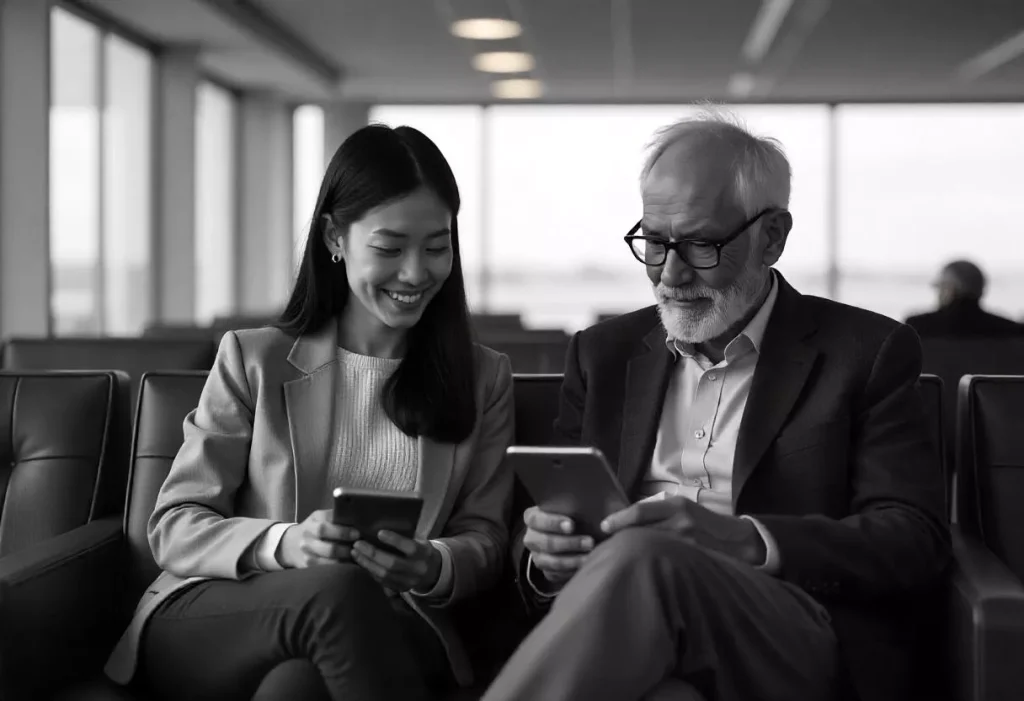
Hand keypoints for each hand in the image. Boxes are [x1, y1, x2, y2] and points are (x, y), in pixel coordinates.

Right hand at [276, 508, 358, 568]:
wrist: (291, 543)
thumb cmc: (314, 528)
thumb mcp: (321, 517)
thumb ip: (337, 517)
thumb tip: (359, 519)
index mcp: (314, 521)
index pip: (327, 525)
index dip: (343, 531)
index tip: (357, 534)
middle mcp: (308, 537)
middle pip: (328, 546)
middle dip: (346, 548)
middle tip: (358, 548)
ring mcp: (306, 553)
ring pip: (328, 561)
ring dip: (344, 560)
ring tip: (355, 556)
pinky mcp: (306, 566)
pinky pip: (325, 569)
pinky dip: (338, 569)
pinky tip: (347, 565)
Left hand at [350, 531, 441, 592]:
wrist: (433, 572)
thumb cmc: (421, 550)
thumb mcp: (420, 541)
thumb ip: (405, 536)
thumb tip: (380, 527)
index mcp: (424, 553)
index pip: (410, 547)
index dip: (394, 540)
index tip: (379, 533)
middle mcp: (417, 569)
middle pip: (392, 564)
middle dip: (373, 554)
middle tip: (358, 544)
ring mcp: (409, 581)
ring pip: (384, 575)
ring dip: (367, 563)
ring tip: (355, 552)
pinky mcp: (401, 589)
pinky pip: (382, 582)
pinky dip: (370, 571)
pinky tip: (362, 562)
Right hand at [522, 507, 594, 585]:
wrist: (571, 534)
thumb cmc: (572, 516)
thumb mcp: (572, 507)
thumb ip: (577, 505)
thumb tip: (596, 510)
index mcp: (532, 517)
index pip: (535, 519)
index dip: (552, 522)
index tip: (572, 525)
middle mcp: (531, 537)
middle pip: (544, 542)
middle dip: (568, 543)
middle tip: (589, 542)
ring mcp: (537, 556)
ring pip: (549, 562)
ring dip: (572, 560)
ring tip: (590, 556)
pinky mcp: (546, 571)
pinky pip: (555, 575)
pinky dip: (571, 572)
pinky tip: (585, 566)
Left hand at [600, 496, 765, 565]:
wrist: (738, 541)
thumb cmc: (705, 524)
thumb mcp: (684, 509)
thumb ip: (659, 513)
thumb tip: (626, 520)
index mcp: (677, 506)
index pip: (640, 511)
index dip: (619, 519)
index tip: (604, 526)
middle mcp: (681, 523)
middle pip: (641, 531)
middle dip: (621, 539)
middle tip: (604, 545)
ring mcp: (687, 544)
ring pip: (650, 548)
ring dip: (632, 552)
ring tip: (617, 557)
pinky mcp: (692, 561)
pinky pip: (664, 562)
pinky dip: (650, 563)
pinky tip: (640, 568)